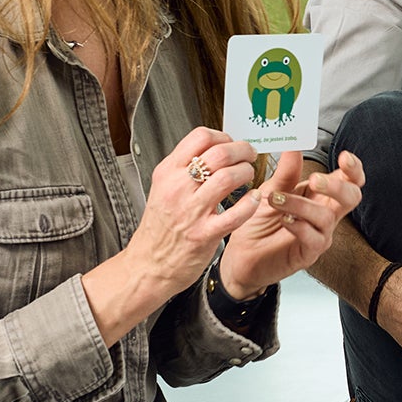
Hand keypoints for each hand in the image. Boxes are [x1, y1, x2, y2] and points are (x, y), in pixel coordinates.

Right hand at [121, 129, 264, 301]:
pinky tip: (254, 199)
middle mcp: (178, 188)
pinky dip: (251, 203)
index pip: (200, 137)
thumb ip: (185, 168)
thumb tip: (214, 148)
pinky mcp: (204, 234)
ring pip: (227, 177)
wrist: (148, 264)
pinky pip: (236, 213)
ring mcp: (191, 211)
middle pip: (218, 153)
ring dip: (246, 173)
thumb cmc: (161, 227)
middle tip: (249, 156)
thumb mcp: (164, 188)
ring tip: (249, 176)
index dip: (224, 136)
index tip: (232, 143)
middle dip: (242, 151)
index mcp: (168, 172)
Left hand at [218, 151, 364, 298]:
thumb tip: (295, 146)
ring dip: (301, 205)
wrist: (240, 254)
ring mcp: (320, 234)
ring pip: (327, 216)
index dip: (353, 169)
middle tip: (313, 180)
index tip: (344, 157)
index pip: (349, 180)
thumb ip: (286, 172)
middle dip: (337, 186)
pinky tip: (284, 220)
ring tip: (276, 200)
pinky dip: (299, 226)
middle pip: (352, 197)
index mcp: (319, 195)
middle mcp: (325, 213)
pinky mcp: (309, 253)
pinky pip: (314, 238)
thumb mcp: (271, 190)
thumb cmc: (258, 222)